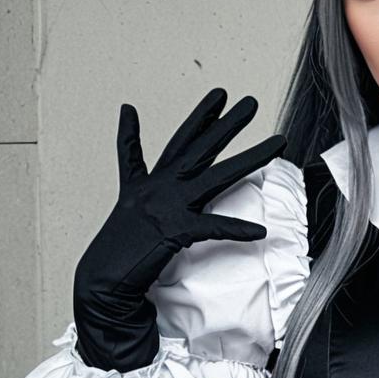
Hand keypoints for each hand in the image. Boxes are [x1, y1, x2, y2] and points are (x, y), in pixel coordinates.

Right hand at [73, 89, 286, 370]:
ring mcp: (166, 207)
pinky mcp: (172, 232)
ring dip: (251, 158)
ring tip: (278, 143)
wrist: (100, 281)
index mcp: (150, 182)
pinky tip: (260, 230)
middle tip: (251, 102)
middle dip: (227, 123)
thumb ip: (137, 176)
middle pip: (200, 148)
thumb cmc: (121, 250)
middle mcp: (159, 187)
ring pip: (217, 176)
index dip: (200, 117)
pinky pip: (212, 228)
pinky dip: (236, 229)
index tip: (219, 96)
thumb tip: (133, 152)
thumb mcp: (128, 206)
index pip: (179, 142)